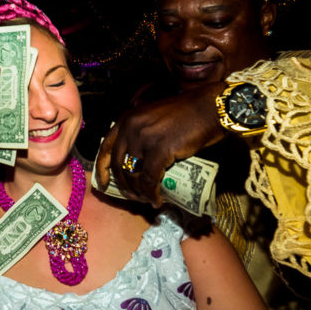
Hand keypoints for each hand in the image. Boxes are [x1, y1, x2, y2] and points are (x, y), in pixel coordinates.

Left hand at [99, 80, 227, 206]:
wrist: (208, 108)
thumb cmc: (186, 115)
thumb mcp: (153, 117)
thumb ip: (141, 131)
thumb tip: (136, 158)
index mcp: (127, 120)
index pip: (106, 147)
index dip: (102, 168)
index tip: (103, 183)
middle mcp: (130, 127)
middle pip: (119, 164)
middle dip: (123, 185)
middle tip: (132, 197)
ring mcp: (143, 138)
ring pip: (133, 174)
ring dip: (138, 192)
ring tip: (146, 200)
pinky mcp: (159, 150)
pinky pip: (150, 179)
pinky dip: (151, 194)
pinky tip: (157, 200)